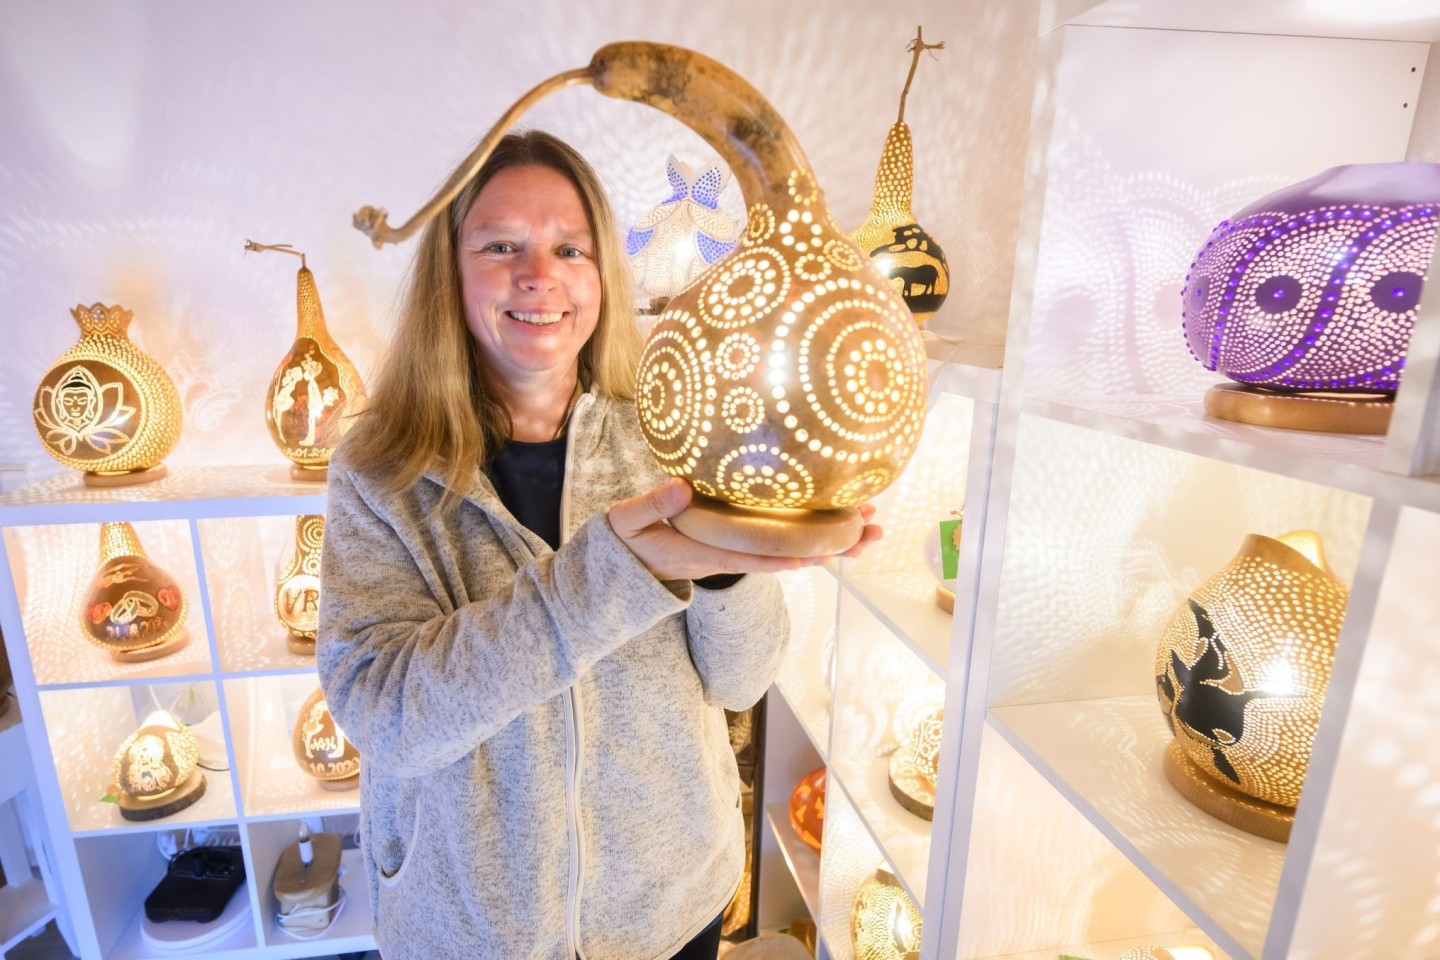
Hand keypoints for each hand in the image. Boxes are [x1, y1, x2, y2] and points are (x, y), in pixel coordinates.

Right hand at [607, 479, 882, 580]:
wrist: (622, 567)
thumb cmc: (626, 542)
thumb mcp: (629, 522)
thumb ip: (653, 504)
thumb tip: (683, 486)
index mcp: (704, 552)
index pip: (750, 557)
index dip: (783, 556)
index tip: (816, 553)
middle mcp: (728, 555)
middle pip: (785, 556)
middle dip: (829, 547)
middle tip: (871, 534)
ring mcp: (735, 552)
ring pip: (789, 550)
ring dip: (831, 541)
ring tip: (872, 527)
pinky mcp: (736, 544)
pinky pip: (778, 541)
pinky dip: (808, 533)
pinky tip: (835, 521)